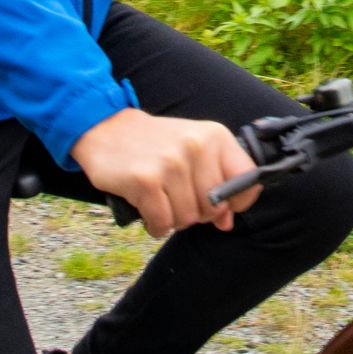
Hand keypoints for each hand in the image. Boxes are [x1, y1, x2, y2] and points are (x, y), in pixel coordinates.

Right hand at [70, 108, 255, 235]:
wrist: (106, 128)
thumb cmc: (154, 144)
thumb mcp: (191, 152)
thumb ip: (215, 183)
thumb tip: (226, 223)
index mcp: (214, 137)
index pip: (246, 179)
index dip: (237, 201)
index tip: (222, 206)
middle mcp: (195, 147)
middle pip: (213, 207)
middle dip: (197, 214)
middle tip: (178, 201)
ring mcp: (171, 163)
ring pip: (187, 218)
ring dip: (173, 220)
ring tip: (161, 203)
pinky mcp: (145, 180)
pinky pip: (162, 222)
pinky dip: (156, 226)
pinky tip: (148, 212)